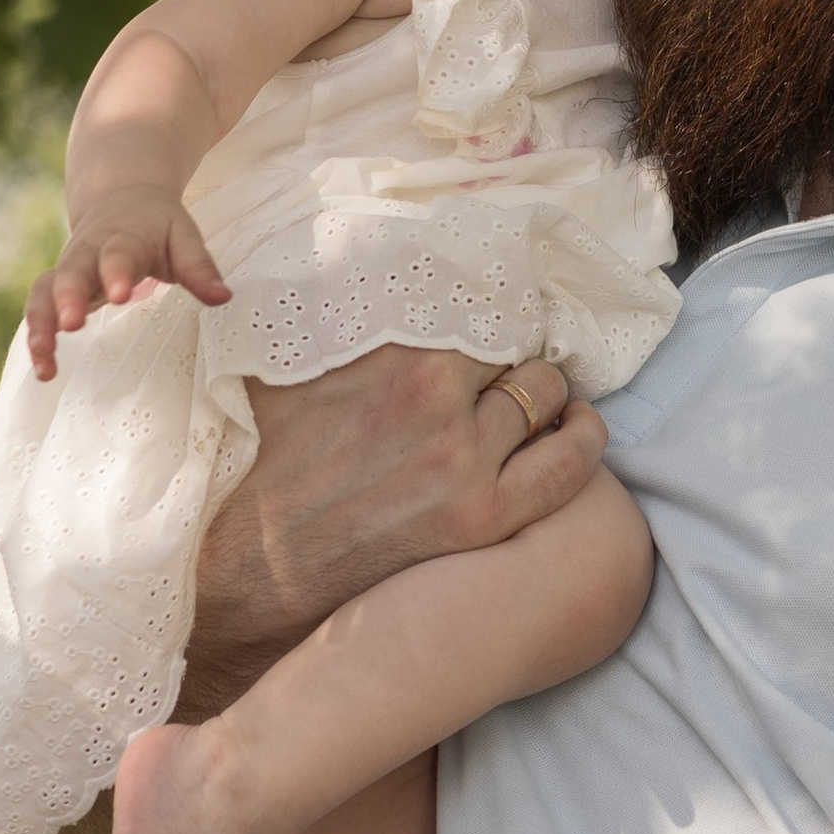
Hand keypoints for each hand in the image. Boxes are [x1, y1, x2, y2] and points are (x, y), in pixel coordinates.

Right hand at [26, 194, 230, 378]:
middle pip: (71, 272)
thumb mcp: (183, 236)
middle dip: (67, 298)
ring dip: (41, 325)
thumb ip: (200, 267)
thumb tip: (222, 298)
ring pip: (44, 293)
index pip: (118, 254)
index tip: (120, 295)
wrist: (119, 198)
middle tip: (71, 325)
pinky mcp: (57, 289)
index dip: (116, 272)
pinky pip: (39, 310)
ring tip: (44, 362)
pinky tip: (43, 371)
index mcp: (123, 238)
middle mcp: (88, 253)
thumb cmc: (156, 225)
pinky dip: (37, 338)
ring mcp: (68, 271)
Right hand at [187, 349, 606, 689]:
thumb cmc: (260, 468)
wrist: (251, 571)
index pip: (471, 307)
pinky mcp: (485, 518)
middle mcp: (432, 395)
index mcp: (386, 351)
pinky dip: (582, 438)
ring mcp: (465, 459)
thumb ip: (324, 318)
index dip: (480, 317)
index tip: (482, 327)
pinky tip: (575, 428)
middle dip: (508, 354)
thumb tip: (345, 261)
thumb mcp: (280, 372)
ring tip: (536, 398)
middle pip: (510, 348)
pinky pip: (569, 464)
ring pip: (542, 395)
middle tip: (501, 369)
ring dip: (543, 393)